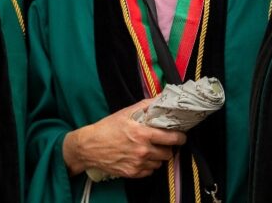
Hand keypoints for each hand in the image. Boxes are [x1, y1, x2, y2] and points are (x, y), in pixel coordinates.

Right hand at [62, 98, 185, 178]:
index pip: (172, 138)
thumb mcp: (125, 113)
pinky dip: (149, 165)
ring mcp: (138, 164)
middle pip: (168, 152)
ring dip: (159, 156)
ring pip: (160, 162)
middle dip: (169, 147)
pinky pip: (150, 171)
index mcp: (142, 134)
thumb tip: (160, 98)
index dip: (180, 137)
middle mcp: (143, 151)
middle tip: (164, 142)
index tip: (181, 135)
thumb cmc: (107, 128)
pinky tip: (142, 157)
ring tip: (151, 149)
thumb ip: (145, 106)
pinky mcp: (133, 173)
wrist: (89, 147)